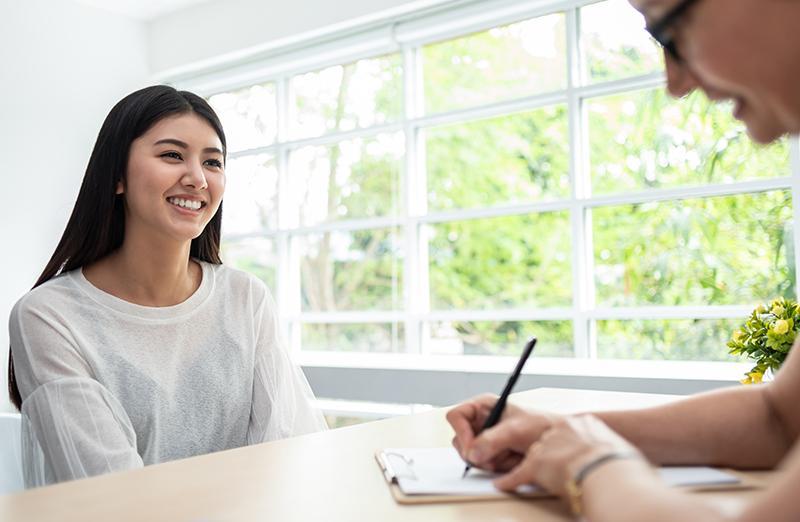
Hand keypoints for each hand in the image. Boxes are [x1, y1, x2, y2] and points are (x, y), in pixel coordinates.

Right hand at [446, 394, 561, 471]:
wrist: (555, 443)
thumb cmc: (539, 426)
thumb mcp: (516, 430)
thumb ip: (492, 440)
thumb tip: (472, 453)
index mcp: (482, 406)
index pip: (456, 416)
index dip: (461, 432)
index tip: (472, 447)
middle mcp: (480, 422)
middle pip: (459, 440)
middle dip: (477, 452)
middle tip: (493, 457)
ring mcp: (483, 439)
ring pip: (470, 456)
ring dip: (489, 461)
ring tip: (510, 455)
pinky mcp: (489, 454)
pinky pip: (482, 466)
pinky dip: (496, 467)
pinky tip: (511, 461)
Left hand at [494, 414, 645, 495]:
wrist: (611, 477)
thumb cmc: (626, 471)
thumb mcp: (624, 453)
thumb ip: (614, 454)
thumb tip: (625, 466)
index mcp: (588, 424)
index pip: (571, 432)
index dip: (569, 447)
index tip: (571, 456)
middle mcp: (565, 428)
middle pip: (550, 442)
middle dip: (551, 457)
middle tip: (557, 471)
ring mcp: (548, 444)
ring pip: (534, 456)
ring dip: (532, 468)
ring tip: (527, 477)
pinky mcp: (537, 464)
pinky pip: (518, 474)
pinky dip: (510, 481)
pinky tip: (503, 484)